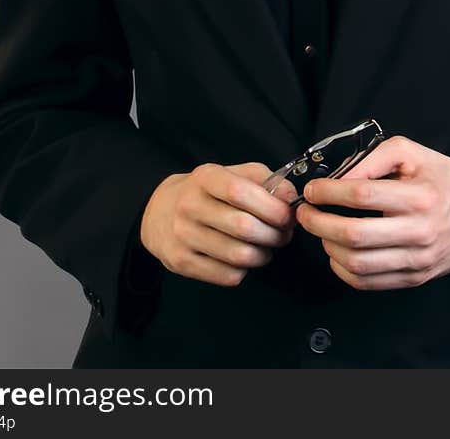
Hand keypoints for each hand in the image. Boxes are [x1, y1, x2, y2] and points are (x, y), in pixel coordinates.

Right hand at [140, 162, 295, 286]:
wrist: (158, 212)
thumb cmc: (205, 192)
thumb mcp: (228, 173)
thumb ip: (262, 179)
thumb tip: (291, 197)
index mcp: (205, 178)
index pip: (240, 191)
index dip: (271, 206)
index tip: (288, 215)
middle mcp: (189, 205)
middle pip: (243, 227)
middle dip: (274, 234)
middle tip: (284, 234)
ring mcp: (183, 236)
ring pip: (238, 255)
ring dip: (263, 254)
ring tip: (267, 247)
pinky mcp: (181, 262)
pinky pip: (226, 275)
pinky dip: (245, 270)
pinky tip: (245, 259)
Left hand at [295, 134, 449, 290]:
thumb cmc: (443, 179)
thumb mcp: (413, 154)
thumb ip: (374, 158)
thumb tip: (341, 177)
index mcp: (419, 197)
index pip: (362, 195)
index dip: (329, 192)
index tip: (313, 189)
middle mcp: (418, 232)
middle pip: (354, 235)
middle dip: (318, 223)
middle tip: (305, 213)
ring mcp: (416, 261)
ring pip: (357, 263)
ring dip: (327, 246)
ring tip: (320, 231)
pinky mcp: (414, 279)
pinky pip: (368, 282)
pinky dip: (342, 270)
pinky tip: (336, 252)